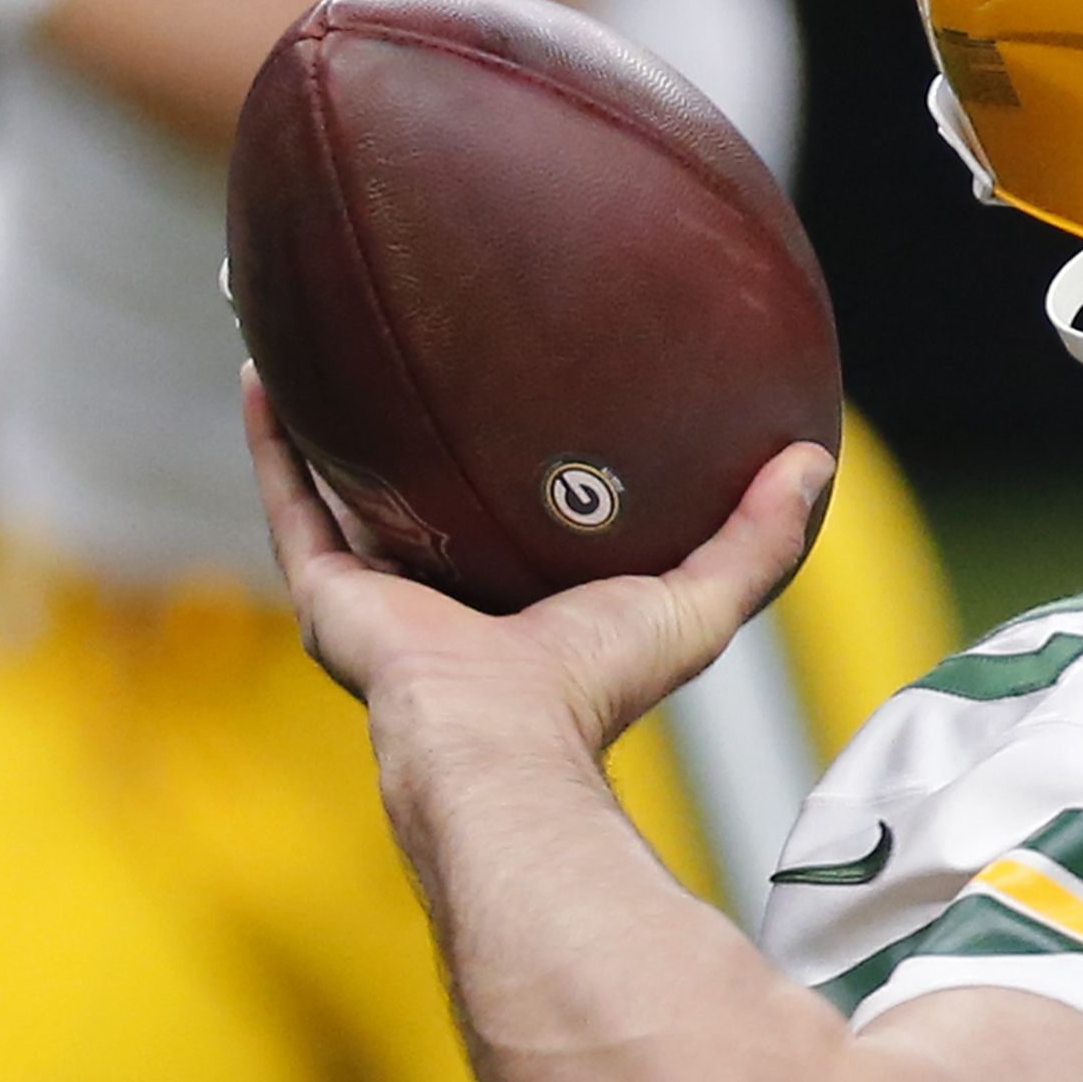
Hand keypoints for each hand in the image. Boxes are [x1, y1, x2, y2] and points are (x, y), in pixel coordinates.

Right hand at [245, 369, 828, 761]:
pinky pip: (289, 498)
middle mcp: (438, 599)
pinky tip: (266, 367)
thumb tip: (816, 460)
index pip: (513, 526)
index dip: (518, 466)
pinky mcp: (324, 596)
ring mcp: (375, 597)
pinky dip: (274, 439)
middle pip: (422, 503)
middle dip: (415, 438)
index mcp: (518, 606)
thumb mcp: (699, 600)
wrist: (503, 740)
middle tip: (421, 347)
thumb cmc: (599, 687)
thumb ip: (758, 537)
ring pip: (340, 493)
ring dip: (327, 426)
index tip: (530, 390)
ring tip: (324, 340)